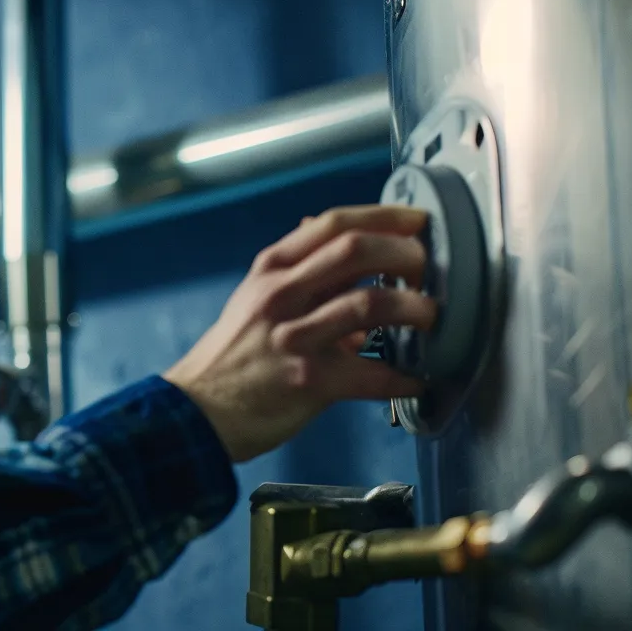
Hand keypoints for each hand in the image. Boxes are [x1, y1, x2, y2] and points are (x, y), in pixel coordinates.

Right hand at [161, 205, 435, 461]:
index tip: (418, 221)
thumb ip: (298, 270)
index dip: (384, 216)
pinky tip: (418, 381)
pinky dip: (404, 377)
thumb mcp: (255, 298)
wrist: (198, 413)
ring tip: (433, 317)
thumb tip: (334, 234)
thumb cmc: (232, 357)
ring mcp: (295, 337)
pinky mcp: (309, 381)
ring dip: (416, 308)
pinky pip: (372, 375)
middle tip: (432, 268)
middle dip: (406, 254)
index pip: (333, 224)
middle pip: (356, 251)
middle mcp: (281, 295)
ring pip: (370, 304)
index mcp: (271, 269)